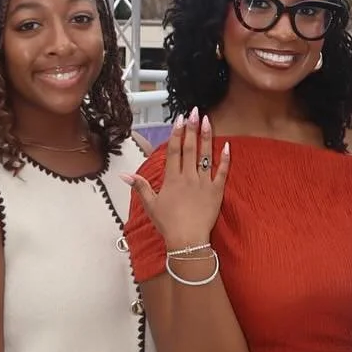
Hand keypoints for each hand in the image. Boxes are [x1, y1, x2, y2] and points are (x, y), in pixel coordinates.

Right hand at [129, 109, 230, 252]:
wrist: (187, 240)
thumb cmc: (168, 223)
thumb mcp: (150, 204)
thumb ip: (140, 186)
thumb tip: (124, 175)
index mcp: (172, 179)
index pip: (174, 151)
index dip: (176, 133)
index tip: (179, 118)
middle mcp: (188, 177)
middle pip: (190, 148)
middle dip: (192, 128)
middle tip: (194, 111)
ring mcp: (204, 183)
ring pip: (206, 155)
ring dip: (207, 137)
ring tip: (208, 120)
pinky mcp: (217, 191)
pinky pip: (222, 172)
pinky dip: (225, 158)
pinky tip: (227, 145)